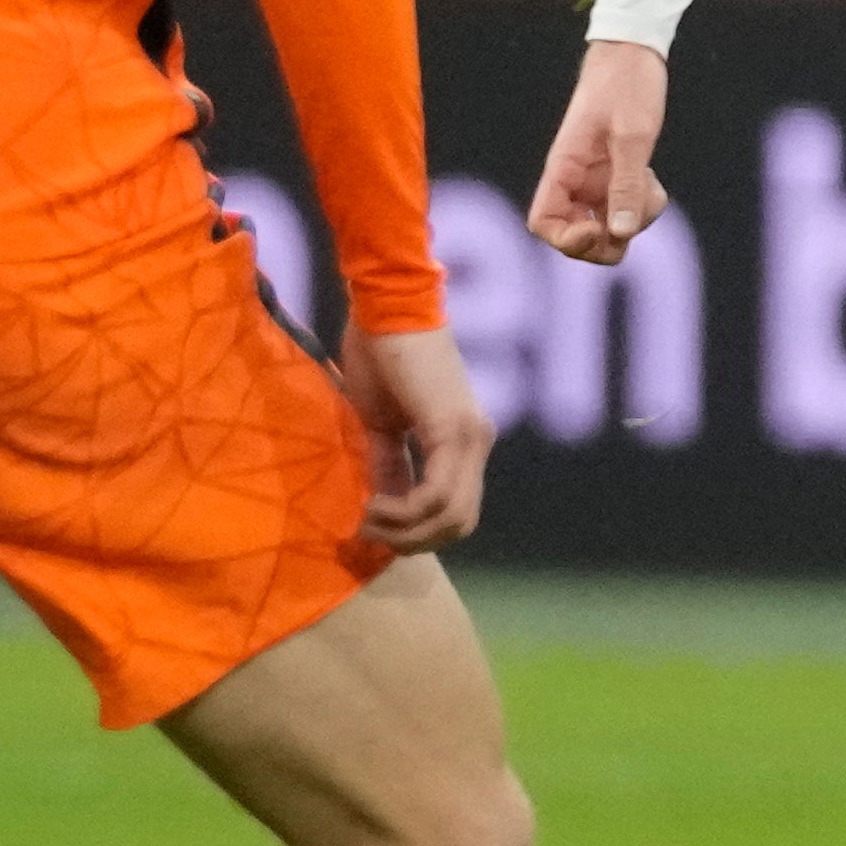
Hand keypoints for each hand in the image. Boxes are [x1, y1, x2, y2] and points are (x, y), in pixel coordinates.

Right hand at [342, 324, 491, 553]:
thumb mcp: (381, 422)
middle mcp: (477, 442)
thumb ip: (388, 464)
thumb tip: (382, 506)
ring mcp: (471, 436)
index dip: (418, 532)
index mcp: (464, 440)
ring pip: (452, 517)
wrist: (385, 304)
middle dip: (413, 541)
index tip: (373, 525)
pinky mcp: (453, 429)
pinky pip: (437, 494)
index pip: (456, 511)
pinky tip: (374, 503)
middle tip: (369, 530)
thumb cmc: (379, 351)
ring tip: (367, 517)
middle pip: (460, 525)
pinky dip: (405, 510)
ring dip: (406, 531)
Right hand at [525, 38, 672, 263]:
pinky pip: (624, 211)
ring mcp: (594, 181)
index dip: (566, 238)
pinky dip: (641, 208)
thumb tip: (620, 234)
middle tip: (633, 216)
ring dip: (632, 222)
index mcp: (564, 167)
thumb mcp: (632, 136)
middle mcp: (575, 180)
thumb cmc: (627, 86)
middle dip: (608, 239)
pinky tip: (651, 181)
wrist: (634, 53)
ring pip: (607, 228)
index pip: (543, 222)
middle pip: (577, 237)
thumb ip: (626, 185)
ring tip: (650, 188)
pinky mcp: (614, 177)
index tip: (596, 226)